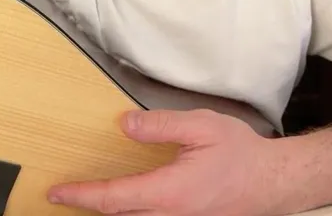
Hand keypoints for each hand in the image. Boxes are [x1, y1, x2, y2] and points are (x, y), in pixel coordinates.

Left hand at [47, 108, 284, 214]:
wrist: (274, 183)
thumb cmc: (241, 154)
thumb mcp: (201, 127)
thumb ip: (161, 125)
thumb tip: (124, 125)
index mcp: (169, 193)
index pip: (114, 198)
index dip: (82, 195)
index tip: (57, 192)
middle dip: (89, 207)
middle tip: (63, 197)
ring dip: (110, 212)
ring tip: (88, 199)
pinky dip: (131, 214)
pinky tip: (125, 204)